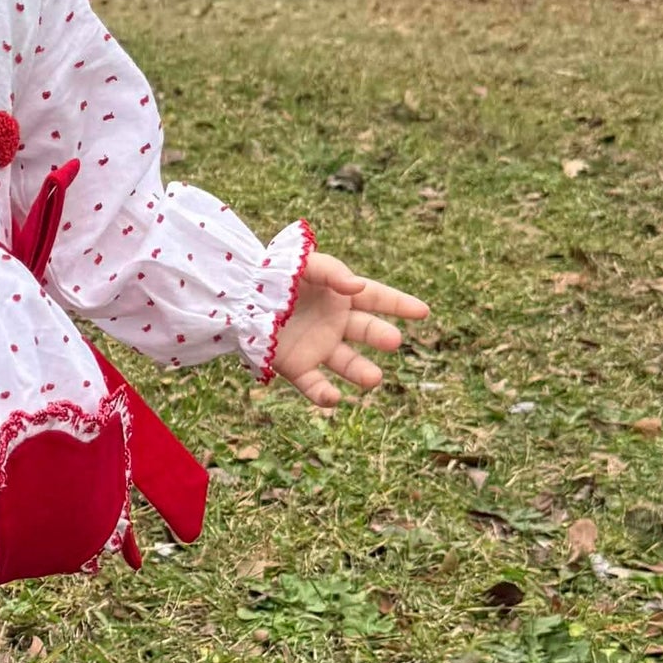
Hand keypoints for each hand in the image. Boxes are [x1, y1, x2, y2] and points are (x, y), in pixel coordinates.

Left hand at [271, 249, 427, 408]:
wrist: (238, 294)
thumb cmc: (277, 273)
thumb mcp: (305, 264)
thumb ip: (332, 272)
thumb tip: (358, 287)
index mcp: (342, 296)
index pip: (377, 299)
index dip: (400, 305)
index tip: (423, 311)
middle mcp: (335, 324)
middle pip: (367, 331)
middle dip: (381, 336)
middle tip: (392, 341)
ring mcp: (318, 347)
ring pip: (346, 363)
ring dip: (361, 372)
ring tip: (373, 379)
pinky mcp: (296, 366)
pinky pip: (314, 384)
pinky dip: (323, 394)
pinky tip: (334, 398)